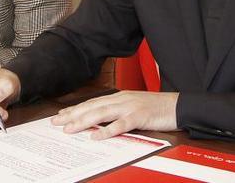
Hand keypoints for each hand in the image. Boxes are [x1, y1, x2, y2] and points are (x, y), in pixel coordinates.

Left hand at [52, 90, 178, 139]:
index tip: (60, 115)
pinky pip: (121, 124)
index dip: (75, 109)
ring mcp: (130, 107)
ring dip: (84, 121)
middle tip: (56, 122)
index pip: (92, 103)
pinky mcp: (140, 116)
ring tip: (70, 128)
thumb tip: (99, 121)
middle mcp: (121, 100)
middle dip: (73, 115)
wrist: (178, 105)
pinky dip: (107, 130)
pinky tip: (96, 136)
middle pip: (92, 107)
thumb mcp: (133, 106)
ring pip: (102, 113)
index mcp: (119, 97)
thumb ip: (117, 112)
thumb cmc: (156, 107)